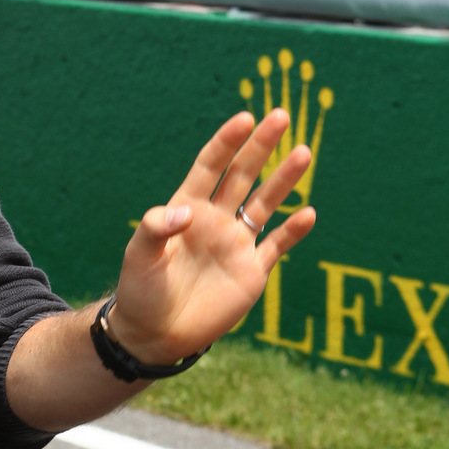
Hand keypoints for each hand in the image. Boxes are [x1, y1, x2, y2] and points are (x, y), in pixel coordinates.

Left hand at [108, 109, 313, 365]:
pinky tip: (309, 212)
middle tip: (281, 116)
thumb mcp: (139, 255)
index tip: (244, 118)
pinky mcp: (251, 272)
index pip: (210, 167)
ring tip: (303, 153)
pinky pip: (276, 246)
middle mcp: (215, 220)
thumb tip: (186, 211)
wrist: (155, 333)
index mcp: (186, 208)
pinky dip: (292, 231)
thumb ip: (157, 228)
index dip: (226, 142)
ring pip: (264, 204)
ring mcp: (235, 244)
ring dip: (284, 180)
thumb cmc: (140, 290)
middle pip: (242, 175)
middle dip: (261, 146)